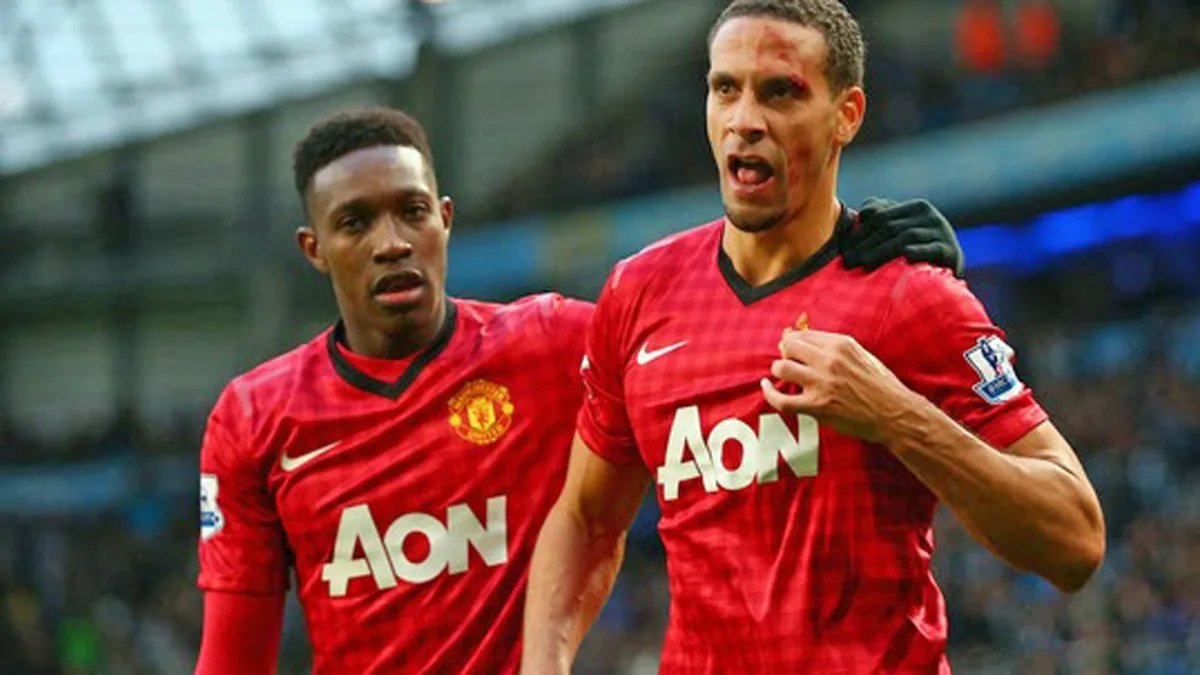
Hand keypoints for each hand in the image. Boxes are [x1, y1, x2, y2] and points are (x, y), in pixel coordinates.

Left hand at [760, 329, 918, 444]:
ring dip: (779, 370)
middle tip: (789, 361)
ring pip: (782, 368)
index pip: (804, 334)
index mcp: (841, 344)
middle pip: (789, 347)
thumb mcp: (862, 355)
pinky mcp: (817, 407)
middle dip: (785, 352)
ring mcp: (821, 383)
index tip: (792, 348)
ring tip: (784, 375)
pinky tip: (766, 388)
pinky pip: (781, 399)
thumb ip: (836, 348)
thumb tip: (809, 342)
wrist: (894, 414)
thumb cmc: (881, 385)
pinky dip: (769, 394)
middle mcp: (829, 360)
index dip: (794, 341)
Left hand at [841, 198, 964, 277]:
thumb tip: (863, 213)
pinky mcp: (951, 252)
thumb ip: (880, 216)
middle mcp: (931, 216)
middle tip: (848, 261)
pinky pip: (931, 250)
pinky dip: (916, 252)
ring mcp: (943, 233)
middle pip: (890, 227)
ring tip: (863, 264)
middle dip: (865, 245)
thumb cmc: (917, 251)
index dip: (859, 233)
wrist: (949, 274)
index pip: (881, 217)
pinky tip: (903, 258)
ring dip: (881, 251)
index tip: (844, 250)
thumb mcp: (899, 232)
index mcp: (917, 207)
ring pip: (906, 238)